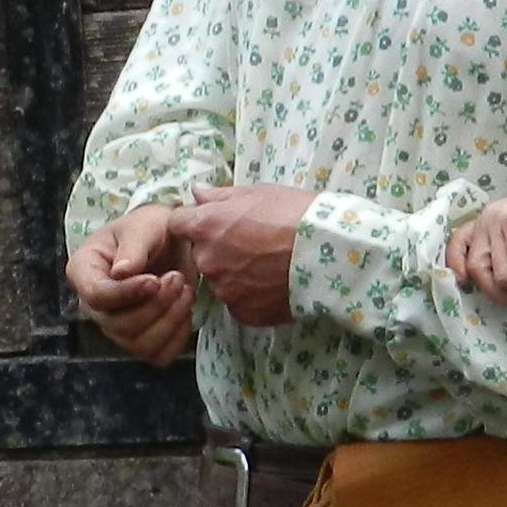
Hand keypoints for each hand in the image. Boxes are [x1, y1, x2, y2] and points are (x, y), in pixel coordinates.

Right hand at [69, 201, 197, 365]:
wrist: (171, 241)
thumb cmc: (150, 229)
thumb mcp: (144, 225)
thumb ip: (134, 247)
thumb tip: (121, 273)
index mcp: (84, 270)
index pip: (97, 295)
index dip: (127, 293)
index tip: (155, 279)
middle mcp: (93, 304)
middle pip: (118, 325)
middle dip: (155, 305)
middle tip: (178, 278)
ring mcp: (116, 326)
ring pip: (139, 344)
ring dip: (170, 320)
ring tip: (185, 289)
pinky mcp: (140, 341)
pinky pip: (158, 355)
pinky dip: (178, 336)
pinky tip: (184, 309)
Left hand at [171, 185, 315, 329]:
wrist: (327, 253)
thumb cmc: (293, 214)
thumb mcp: (256, 193)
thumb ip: (218, 195)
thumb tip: (196, 193)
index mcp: (205, 227)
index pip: (178, 224)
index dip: (193, 222)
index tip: (212, 223)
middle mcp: (208, 261)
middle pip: (200, 255)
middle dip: (217, 250)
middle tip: (250, 244)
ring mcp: (225, 291)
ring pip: (221, 281)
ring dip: (234, 275)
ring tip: (267, 266)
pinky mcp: (244, 313)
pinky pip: (239, 303)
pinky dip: (251, 296)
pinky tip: (273, 285)